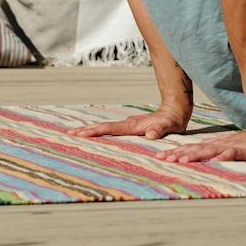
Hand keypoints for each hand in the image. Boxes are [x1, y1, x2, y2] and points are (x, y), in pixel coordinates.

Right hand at [72, 106, 189, 142]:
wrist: (176, 109)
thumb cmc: (173, 121)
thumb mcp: (169, 126)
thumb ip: (160, 130)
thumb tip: (151, 136)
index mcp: (132, 125)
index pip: (110, 128)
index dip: (96, 131)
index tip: (81, 134)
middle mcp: (127, 124)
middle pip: (103, 127)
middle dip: (86, 130)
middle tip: (69, 133)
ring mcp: (128, 125)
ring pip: (106, 128)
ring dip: (91, 130)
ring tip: (76, 133)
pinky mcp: (130, 127)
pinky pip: (112, 130)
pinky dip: (100, 132)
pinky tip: (94, 135)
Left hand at [155, 124, 245, 163]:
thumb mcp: (225, 148)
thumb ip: (211, 152)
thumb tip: (191, 156)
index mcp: (214, 145)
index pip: (192, 148)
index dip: (176, 152)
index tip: (160, 157)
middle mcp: (220, 145)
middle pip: (197, 149)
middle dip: (179, 154)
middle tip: (164, 159)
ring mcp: (232, 146)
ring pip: (211, 151)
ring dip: (196, 155)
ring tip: (182, 160)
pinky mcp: (245, 150)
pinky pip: (234, 153)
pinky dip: (224, 156)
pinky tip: (216, 160)